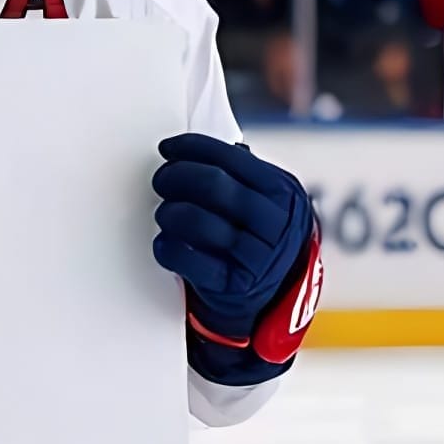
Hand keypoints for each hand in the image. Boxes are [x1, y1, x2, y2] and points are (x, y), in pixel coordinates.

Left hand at [152, 133, 313, 339]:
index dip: (192, 148)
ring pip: (197, 221)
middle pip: (213, 185)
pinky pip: (188, 260)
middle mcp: (275, 223)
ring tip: (165, 214)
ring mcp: (258, 257)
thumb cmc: (257, 235)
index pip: (231, 157)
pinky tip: (166, 242)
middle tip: (160, 181)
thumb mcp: (264, 200)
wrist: (274, 295)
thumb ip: (238, 174)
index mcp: (283, 192)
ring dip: (169, 213)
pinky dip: (167, 247)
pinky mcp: (236, 286)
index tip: (167, 148)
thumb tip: (186, 149)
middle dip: (176, 177)